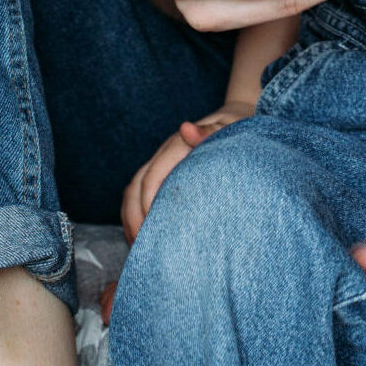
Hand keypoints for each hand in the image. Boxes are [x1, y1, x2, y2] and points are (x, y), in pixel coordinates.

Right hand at [119, 98, 255, 245]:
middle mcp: (163, 154)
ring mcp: (161, 163)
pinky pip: (139, 193)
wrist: (234, 119)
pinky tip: (142, 235)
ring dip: (131, 218)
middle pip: (135, 186)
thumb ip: (207, 132)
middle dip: (134, 217)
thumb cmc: (234, 127)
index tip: (153, 232)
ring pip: (133, 191)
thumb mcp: (227, 129)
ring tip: (140, 246)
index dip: (147, 205)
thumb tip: (185, 128)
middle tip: (143, 246)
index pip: (151, 178)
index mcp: (176, 146)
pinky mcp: (163, 173)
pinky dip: (135, 215)